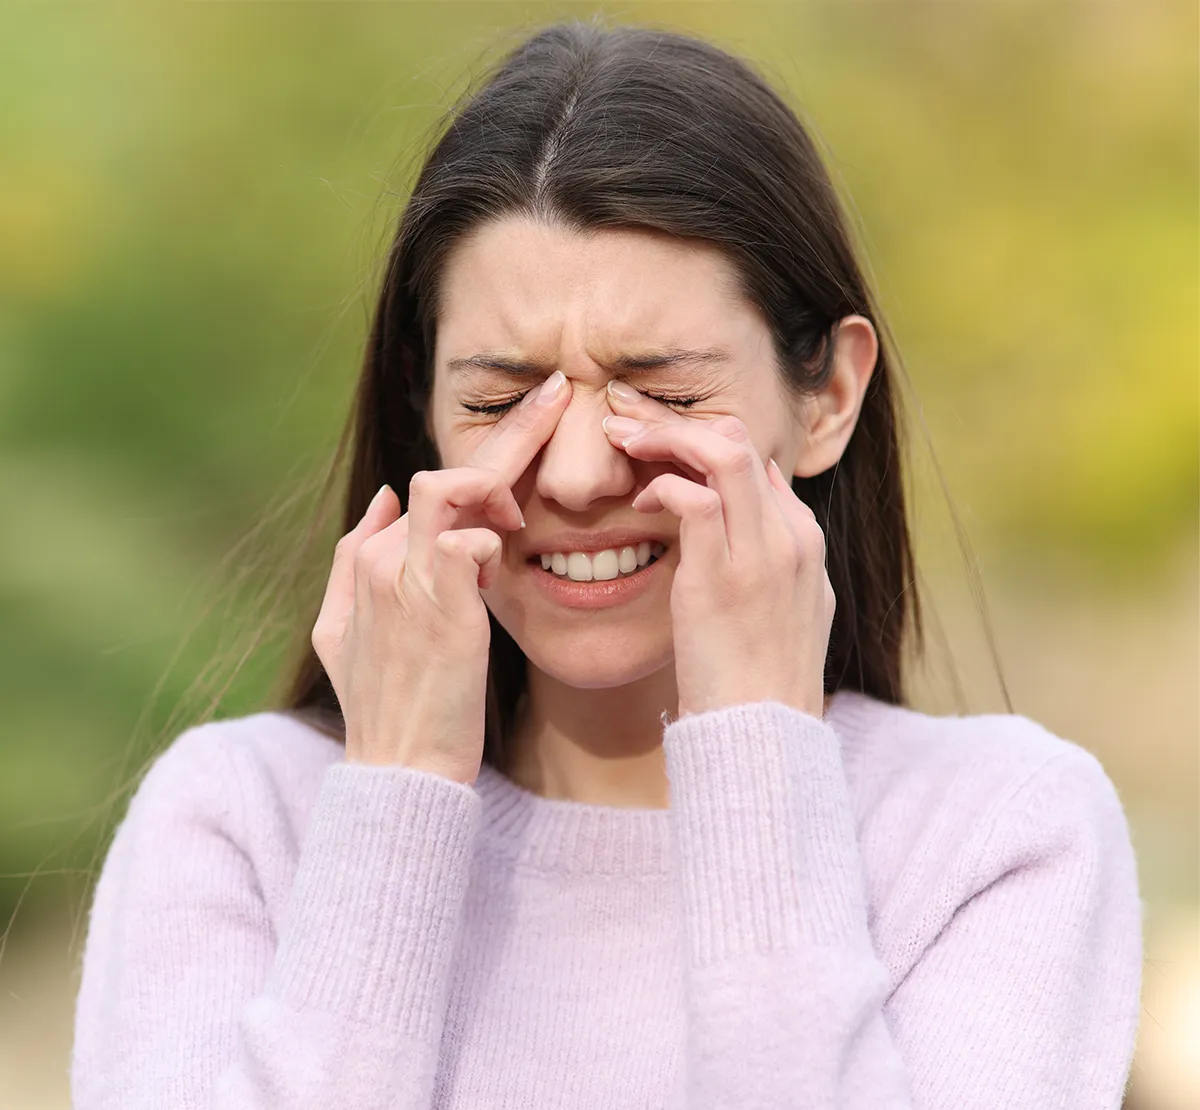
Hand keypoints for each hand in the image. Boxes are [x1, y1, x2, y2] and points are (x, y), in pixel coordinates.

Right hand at [311, 371, 571, 780]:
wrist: (399, 772)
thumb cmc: (387, 707)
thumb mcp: (344, 634)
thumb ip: (352, 562)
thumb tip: (379, 499)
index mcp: (370, 559)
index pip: (431, 486)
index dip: (484, 462)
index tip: (531, 432)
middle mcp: (382, 560)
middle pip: (446, 472)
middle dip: (510, 428)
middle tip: (561, 394)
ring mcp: (406, 582)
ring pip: (449, 489)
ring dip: (499, 482)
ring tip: (527, 510)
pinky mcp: (439, 608)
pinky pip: (467, 542)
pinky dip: (492, 540)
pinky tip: (508, 555)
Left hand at [603, 386, 834, 720]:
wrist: (765, 737)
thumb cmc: (759, 680)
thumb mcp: (786, 610)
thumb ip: (772, 556)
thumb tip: (746, 509)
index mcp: (803, 541)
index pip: (755, 456)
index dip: (700, 438)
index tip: (656, 439)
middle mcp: (790, 537)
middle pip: (739, 439)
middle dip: (676, 419)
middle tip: (626, 417)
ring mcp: (761, 554)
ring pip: (722, 451)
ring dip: (664, 434)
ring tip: (620, 437)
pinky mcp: (722, 578)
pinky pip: (692, 498)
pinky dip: (660, 486)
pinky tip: (637, 504)